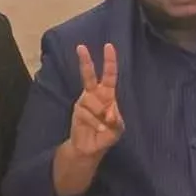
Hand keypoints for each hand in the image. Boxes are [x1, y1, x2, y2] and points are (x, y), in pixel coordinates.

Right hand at [69, 43, 124, 159]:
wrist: (90, 148)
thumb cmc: (106, 134)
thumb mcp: (118, 128)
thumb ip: (117, 119)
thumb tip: (109, 113)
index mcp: (107, 94)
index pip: (109, 75)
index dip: (110, 62)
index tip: (109, 46)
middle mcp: (94, 94)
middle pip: (89, 75)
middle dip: (85, 61)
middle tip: (81, 47)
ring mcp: (84, 102)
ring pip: (92, 101)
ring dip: (101, 115)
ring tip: (103, 126)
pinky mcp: (77, 111)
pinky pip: (87, 114)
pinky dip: (96, 123)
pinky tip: (99, 129)